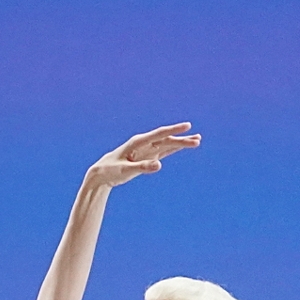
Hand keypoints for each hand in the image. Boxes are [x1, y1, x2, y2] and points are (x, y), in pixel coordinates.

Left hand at [86, 123, 200, 189]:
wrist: (101, 174)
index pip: (159, 134)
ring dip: (181, 142)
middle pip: (166, 140)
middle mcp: (144, 143)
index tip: (187, 126)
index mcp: (138, 142)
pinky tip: (184, 145)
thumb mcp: (125, 171)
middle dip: (181, 140)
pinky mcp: (147, 157)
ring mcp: (146, 149)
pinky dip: (174, 149)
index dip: (173, 130)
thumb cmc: (111, 171)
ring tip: (197, 141)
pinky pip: (163, 151)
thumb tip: (159, 165)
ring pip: (167, 144)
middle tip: (198, 140)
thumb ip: (142, 167)